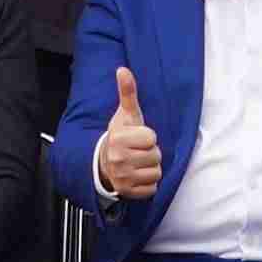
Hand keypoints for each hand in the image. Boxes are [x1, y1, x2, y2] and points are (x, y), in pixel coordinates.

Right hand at [90, 65, 161, 200]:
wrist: (105, 161)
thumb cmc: (121, 136)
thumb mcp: (125, 114)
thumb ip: (127, 92)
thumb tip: (123, 69)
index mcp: (119, 138)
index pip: (151, 138)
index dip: (148, 137)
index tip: (137, 138)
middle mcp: (119, 159)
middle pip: (156, 156)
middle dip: (150, 153)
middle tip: (137, 151)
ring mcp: (123, 177)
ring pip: (156, 172)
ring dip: (151, 168)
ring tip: (138, 163)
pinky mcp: (128, 192)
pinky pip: (152, 188)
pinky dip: (148, 183)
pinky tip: (138, 175)